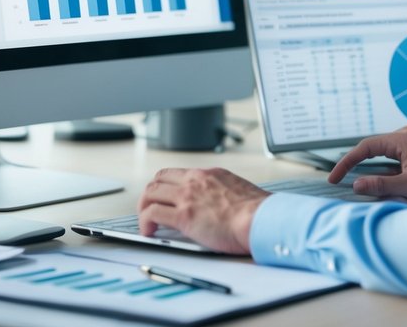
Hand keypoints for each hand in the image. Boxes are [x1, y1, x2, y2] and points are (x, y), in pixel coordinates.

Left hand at [137, 167, 268, 254]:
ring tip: (147, 223)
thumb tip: (219, 207)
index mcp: (210, 174)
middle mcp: (195, 181)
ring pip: (150, 193)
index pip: (177, 173)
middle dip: (150, 195)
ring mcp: (188, 196)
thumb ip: (223, 194)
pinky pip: (152, 213)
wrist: (262, 219)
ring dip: (144, 208)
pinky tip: (149, 233)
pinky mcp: (184, 216)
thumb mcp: (239, 192)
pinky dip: (145, 222)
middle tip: (149, 209)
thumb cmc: (259, 212)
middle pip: (158, 180)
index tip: (163, 197)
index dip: (164, 186)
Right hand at [329, 126, 406, 202]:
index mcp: (401, 140)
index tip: (334, 177)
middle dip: (354, 163)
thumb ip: (381, 185)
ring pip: (381, 156)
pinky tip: (378, 182)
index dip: (346, 162)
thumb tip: (356, 185)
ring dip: (368, 168)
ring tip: (353, 180)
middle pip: (371, 149)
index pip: (364, 147)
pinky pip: (392, 160)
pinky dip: (381, 170)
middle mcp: (405, 138)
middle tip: (338, 178)